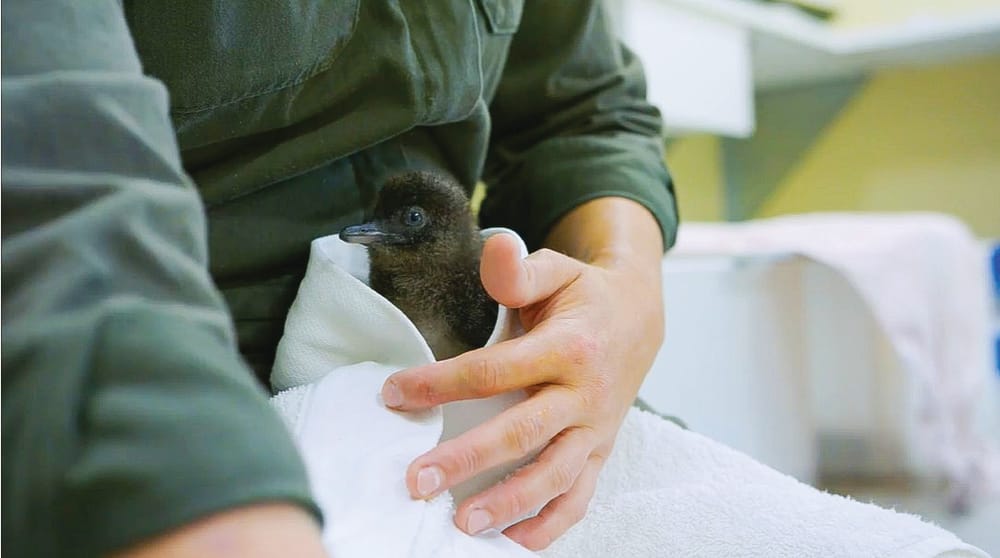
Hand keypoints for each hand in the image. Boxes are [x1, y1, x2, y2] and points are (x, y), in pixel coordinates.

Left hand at [380, 198, 664, 549]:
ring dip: (509, 503)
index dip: (441, 382)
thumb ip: (520, 267)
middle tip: (416, 481)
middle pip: (523, 432)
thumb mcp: (557, 268)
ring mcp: (596, 429)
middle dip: (467, 459)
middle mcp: (585, 394)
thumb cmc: (584, 296)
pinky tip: (513, 541)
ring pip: (555, 475)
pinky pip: (579, 496)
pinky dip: (550, 524)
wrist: (641, 319)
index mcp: (569, 347)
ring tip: (462, 524)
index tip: (392, 393)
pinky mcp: (600, 452)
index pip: (496, 371)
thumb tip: (495, 246)